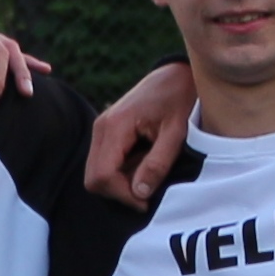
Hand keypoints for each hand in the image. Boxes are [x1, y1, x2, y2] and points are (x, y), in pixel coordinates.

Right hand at [87, 61, 196, 207]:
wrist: (176, 74)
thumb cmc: (180, 98)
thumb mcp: (176, 132)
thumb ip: (158, 163)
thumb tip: (140, 193)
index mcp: (115, 126)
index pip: (102, 175)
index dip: (122, 194)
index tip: (147, 201)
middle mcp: (101, 127)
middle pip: (93, 178)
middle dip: (119, 192)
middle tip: (148, 192)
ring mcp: (101, 129)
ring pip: (97, 172)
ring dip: (121, 182)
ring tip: (150, 173)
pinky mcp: (107, 132)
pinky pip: (105, 162)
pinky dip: (122, 171)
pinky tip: (144, 163)